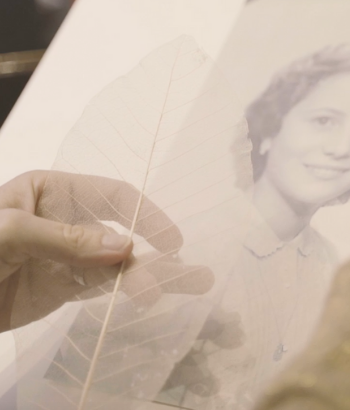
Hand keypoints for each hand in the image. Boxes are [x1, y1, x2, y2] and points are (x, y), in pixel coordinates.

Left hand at [0, 170, 213, 331]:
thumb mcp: (9, 232)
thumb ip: (64, 239)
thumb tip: (125, 249)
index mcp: (56, 191)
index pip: (112, 196)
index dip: (144, 214)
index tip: (170, 239)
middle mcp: (71, 219)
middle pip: (123, 232)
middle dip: (156, 252)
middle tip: (193, 272)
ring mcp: (72, 255)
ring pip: (121, 263)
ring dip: (154, 274)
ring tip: (194, 284)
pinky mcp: (68, 286)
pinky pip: (105, 286)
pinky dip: (130, 291)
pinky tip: (156, 295)